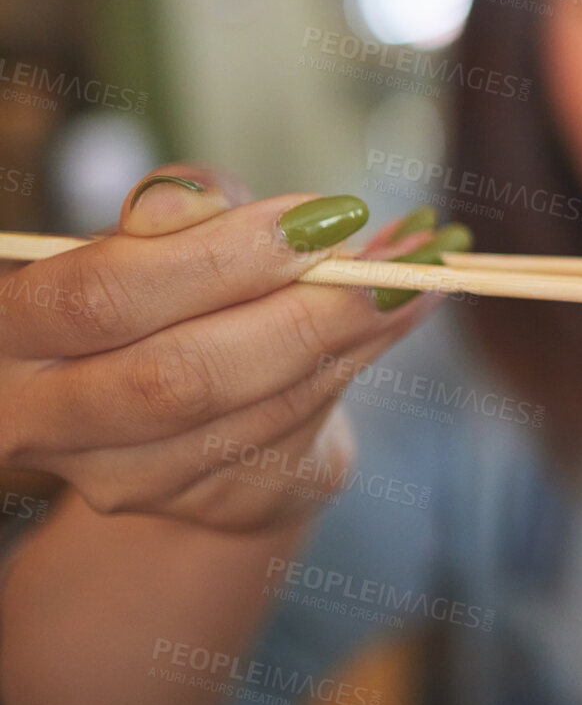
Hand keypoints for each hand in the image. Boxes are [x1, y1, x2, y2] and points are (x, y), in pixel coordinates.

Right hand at [0, 165, 444, 532]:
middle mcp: (46, 421)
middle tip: (386, 260)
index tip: (320, 215)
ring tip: (418, 274)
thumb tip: (189, 202)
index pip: (98, 296)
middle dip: (299, 310)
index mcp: (15, 334)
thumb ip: (183, 206)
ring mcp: (123, 479)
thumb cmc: (173, 289)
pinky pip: (297, 429)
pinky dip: (362, 360)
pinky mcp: (208, 502)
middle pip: (176, 375)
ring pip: (252, 408)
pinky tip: (405, 310)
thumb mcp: (170, 231)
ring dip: (352, 334)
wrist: (194, 397)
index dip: (214, 256)